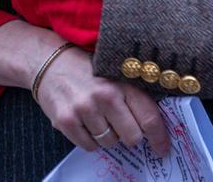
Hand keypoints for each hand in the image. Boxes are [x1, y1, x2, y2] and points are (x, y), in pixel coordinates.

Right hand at [35, 46, 171, 158]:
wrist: (50, 62)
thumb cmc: (88, 70)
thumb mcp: (115, 74)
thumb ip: (133, 96)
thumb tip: (154, 128)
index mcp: (122, 83)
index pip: (149, 118)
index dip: (159, 138)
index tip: (162, 148)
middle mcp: (104, 96)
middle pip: (132, 137)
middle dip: (129, 136)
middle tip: (122, 125)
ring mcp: (84, 109)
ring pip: (109, 143)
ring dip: (107, 136)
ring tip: (98, 116)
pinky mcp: (66, 121)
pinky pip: (89, 146)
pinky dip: (90, 139)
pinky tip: (85, 121)